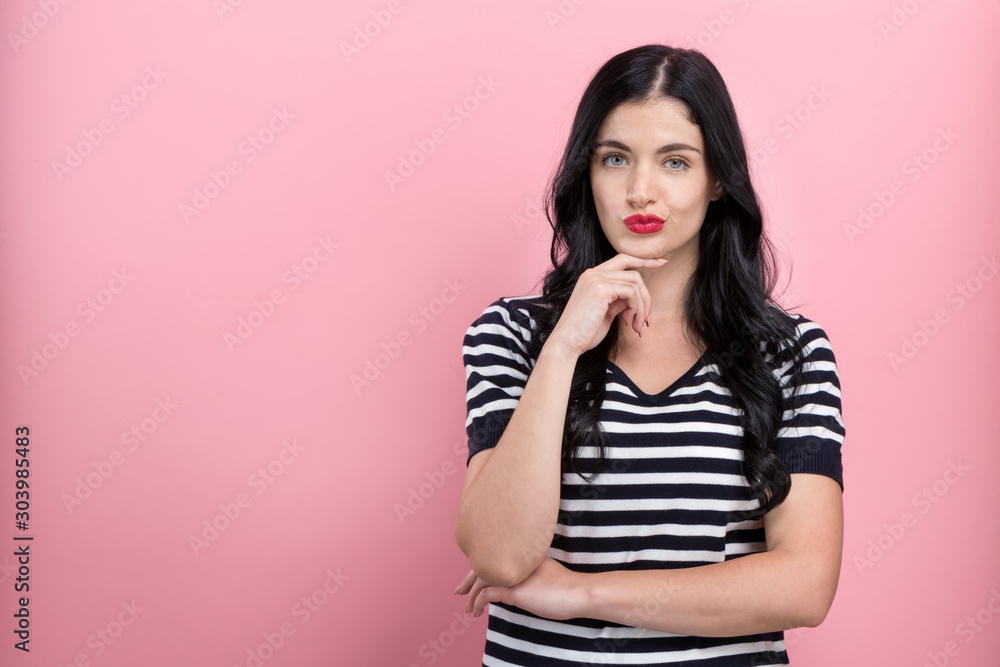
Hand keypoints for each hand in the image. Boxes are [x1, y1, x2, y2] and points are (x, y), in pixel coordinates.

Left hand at [454, 557, 587, 619]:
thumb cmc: (566, 587)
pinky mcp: (514, 590)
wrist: (578, 592)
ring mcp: (514, 575)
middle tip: (459, 591)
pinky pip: (487, 595)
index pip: (494, 558)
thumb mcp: (544, 574)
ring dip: (471, 596)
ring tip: (467, 609)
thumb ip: (529, 574)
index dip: (480, 567)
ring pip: (482, 580)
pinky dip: (478, 603)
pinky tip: (476, 612)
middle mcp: (515, 561)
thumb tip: (519, 585)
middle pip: (483, 565)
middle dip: (468, 580)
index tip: (472, 579)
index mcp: (522, 556)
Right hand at [546, 253, 667, 357]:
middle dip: (646, 294)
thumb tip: (634, 298)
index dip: (643, 260)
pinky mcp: (601, 288)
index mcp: (592, 277)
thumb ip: (618, 300)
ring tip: (636, 326)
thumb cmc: (584, 333)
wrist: (567, 343)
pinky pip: (631, 293)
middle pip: (633, 271)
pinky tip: (628, 323)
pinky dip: (636, 308)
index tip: (662, 263)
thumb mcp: (605, 312)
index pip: (622, 259)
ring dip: (642, 307)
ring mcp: (596, 279)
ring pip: (635, 284)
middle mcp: (593, 273)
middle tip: (647, 318)